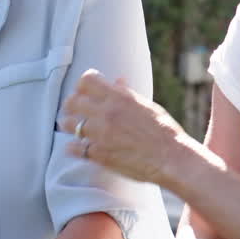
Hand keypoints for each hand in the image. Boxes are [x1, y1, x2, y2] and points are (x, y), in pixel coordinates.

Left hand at [62, 69, 188, 183]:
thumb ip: (127, 93)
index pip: (87, 81)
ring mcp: (100, 134)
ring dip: (69, 125)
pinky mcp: (98, 154)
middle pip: (73, 101)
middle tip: (74, 110)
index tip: (85, 91)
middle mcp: (106, 113)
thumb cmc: (164, 131)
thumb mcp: (146, 106)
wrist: (171, 158)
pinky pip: (73, 148)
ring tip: (73, 128)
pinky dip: (73, 147)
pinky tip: (77, 147)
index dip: (83, 85)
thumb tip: (117, 80)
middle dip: (72, 104)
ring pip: (68, 124)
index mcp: (119, 97)